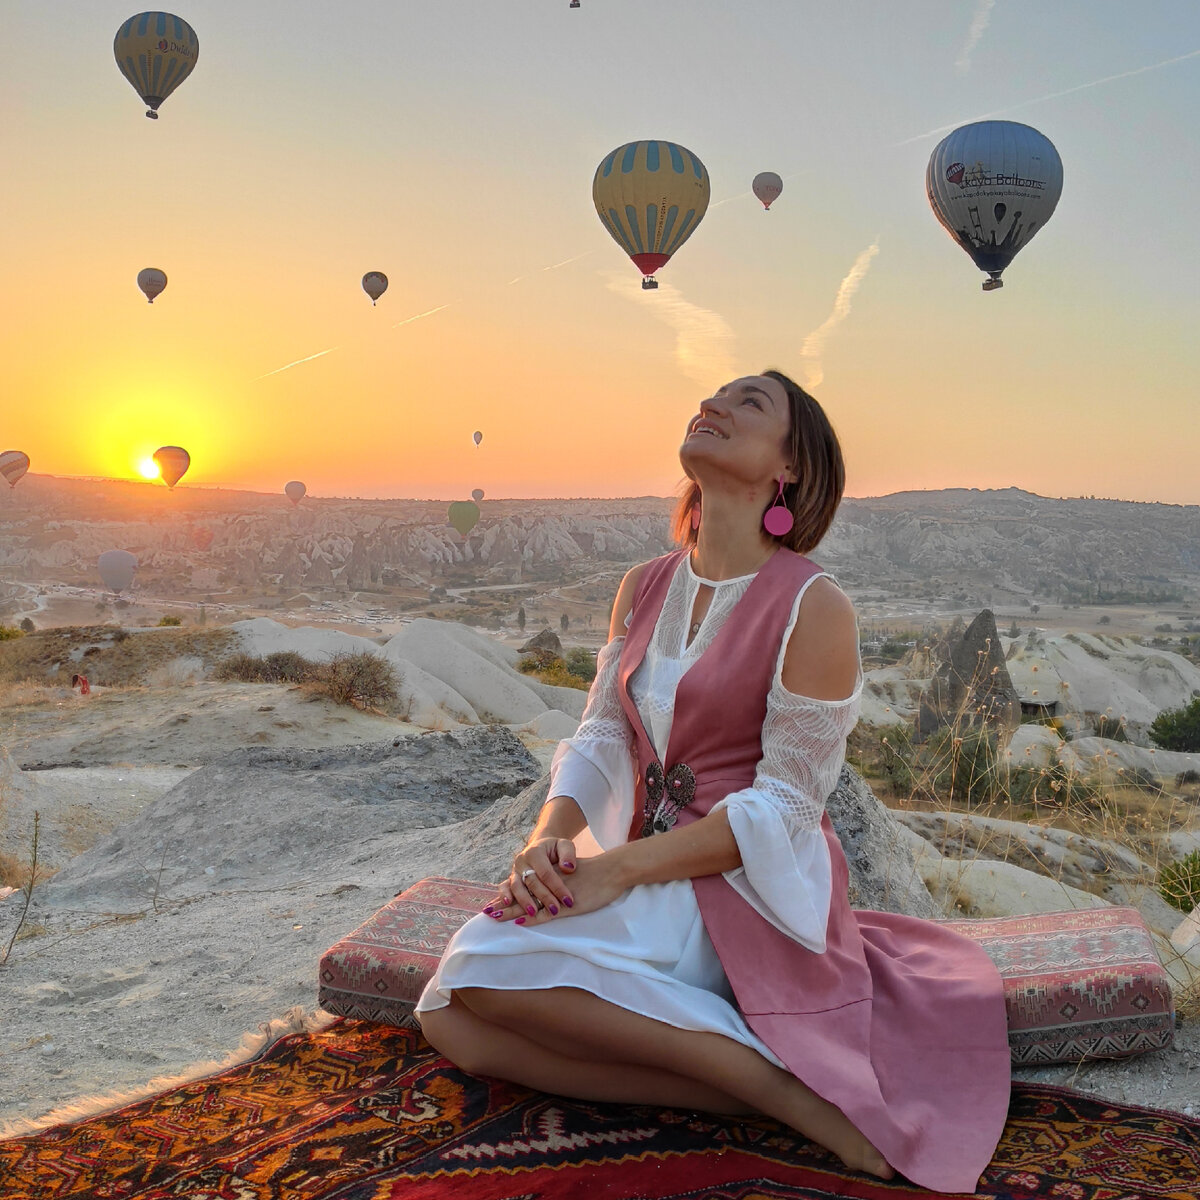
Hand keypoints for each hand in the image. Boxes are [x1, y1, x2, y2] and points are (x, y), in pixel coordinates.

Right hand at [484, 837, 576, 921]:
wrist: (541, 848)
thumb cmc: (555, 849)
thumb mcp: (565, 846)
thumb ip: (568, 854)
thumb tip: (568, 868)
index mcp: (535, 852)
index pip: (546, 873)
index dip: (557, 887)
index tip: (568, 900)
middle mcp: (522, 861)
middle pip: (532, 882)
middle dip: (544, 897)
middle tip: (555, 910)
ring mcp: (515, 870)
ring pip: (517, 886)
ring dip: (525, 901)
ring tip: (533, 913)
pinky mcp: (511, 879)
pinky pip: (505, 887)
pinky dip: (504, 895)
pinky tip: (507, 903)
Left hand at [485, 853, 627, 925]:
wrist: (614, 869)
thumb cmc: (598, 874)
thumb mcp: (576, 874)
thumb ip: (563, 880)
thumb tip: (557, 889)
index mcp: (552, 876)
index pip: (526, 885)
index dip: (511, 893)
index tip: (496, 901)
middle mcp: (551, 884)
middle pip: (523, 893)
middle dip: (505, 903)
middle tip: (487, 911)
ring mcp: (558, 895)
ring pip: (530, 904)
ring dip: (512, 911)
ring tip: (494, 917)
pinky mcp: (567, 905)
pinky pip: (546, 913)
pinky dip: (533, 917)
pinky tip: (520, 922)